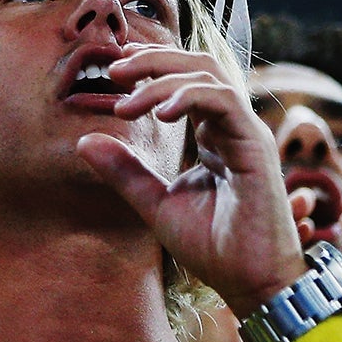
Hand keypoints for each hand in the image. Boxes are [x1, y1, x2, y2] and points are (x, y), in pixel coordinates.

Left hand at [76, 45, 304, 316]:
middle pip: (198, 65)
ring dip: (163, 76)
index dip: (152, 66)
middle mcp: (232, 128)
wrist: (251, 282)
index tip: (115, 69)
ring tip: (126, 95)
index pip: (185, 81)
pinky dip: (189, 96)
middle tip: (115, 68)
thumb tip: (84, 140)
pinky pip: (224, 101)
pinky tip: (160, 111)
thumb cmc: (214, 247)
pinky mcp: (256, 146)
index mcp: (213, 136)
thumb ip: (125, 171)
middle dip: (154, 59)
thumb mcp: (155, 203)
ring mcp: (247, 134)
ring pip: (209, 76)